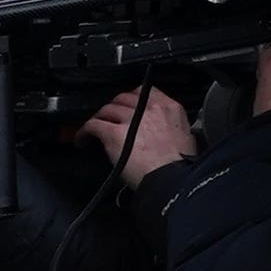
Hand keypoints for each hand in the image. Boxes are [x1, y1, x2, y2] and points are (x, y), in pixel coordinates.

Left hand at [76, 88, 198, 186]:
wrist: (172, 179)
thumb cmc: (180, 166)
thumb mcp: (188, 139)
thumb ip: (174, 129)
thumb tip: (165, 135)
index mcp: (170, 109)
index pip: (149, 91)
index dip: (135, 98)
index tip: (129, 105)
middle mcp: (150, 109)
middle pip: (124, 98)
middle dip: (115, 107)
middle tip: (109, 118)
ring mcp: (131, 120)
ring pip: (107, 109)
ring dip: (99, 118)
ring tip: (94, 128)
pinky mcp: (114, 134)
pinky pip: (93, 126)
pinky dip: (84, 131)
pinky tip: (82, 139)